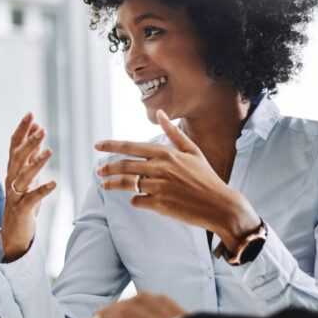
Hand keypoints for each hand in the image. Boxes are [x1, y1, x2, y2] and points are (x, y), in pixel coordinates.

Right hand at [0, 112, 56, 260]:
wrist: (14, 230)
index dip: (22, 130)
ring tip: (49, 151)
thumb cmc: (23, 200)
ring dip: (36, 163)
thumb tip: (37, 131)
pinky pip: (31, 198)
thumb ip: (32, 154)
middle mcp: (11, 179)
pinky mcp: (21, 209)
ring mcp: (15, 194)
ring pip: (23, 176)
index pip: (15, 145)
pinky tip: (54, 184)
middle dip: (29, 142)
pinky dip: (42, 190)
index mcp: (13, 169)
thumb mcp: (29, 174)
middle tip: (41, 129)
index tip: (31, 114)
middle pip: (17, 157)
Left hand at [95, 110, 260, 252]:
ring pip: (127, 183)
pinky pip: (138, 200)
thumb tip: (160, 113)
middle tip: (99, 171)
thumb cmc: (205, 177)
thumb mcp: (192, 151)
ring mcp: (159, 186)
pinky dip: (134, 200)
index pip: (131, 146)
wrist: (220, 204)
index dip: (111, 146)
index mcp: (166, 153)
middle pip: (124, 165)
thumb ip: (173, 133)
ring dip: (112, 184)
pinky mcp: (160, 204)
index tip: (97, 145)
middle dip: (108, 168)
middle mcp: (161, 168)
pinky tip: (135, 200)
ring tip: (105, 185)